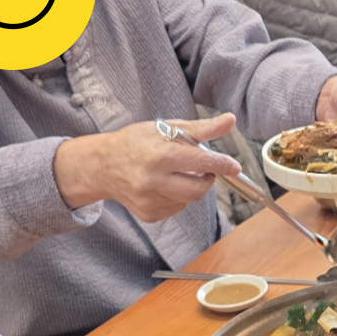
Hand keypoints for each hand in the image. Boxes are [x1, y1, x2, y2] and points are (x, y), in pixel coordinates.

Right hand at [53, 113, 241, 221]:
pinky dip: (178, 197)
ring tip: (176, 172)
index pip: (202, 163)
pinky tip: (164, 185)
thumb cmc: (135, 142)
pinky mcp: (148, 215)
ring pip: (189, 199)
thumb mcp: (166, 128)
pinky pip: (177, 208)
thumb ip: (200, 128)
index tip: (234, 166)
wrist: (103, 165)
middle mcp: (154, 180)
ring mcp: (150, 200)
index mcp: (160, 155)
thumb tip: (230, 120)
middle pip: (199, 189)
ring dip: (191, 186)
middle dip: (208, 179)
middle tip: (203, 168)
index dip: (222, 165)